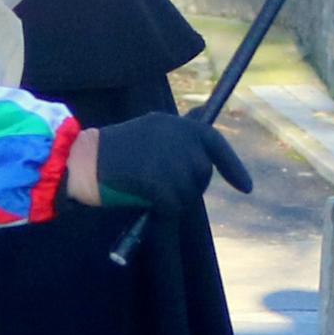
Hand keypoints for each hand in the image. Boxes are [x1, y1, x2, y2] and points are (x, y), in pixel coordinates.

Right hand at [87, 112, 253, 217]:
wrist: (86, 161)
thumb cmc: (114, 150)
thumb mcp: (151, 131)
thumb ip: (178, 138)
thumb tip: (203, 140)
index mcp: (178, 125)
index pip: (215, 143)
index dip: (233, 167)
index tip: (247, 188)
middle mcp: (182, 139)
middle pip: (202, 173)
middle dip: (188, 184)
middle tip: (156, 182)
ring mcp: (175, 161)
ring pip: (190, 192)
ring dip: (173, 198)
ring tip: (144, 185)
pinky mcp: (165, 184)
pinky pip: (175, 206)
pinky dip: (162, 209)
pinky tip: (143, 198)